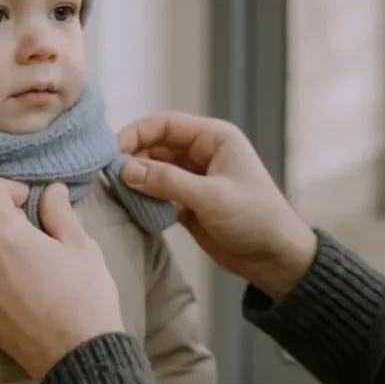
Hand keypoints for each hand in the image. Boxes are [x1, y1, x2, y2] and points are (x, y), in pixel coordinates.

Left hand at [0, 178, 125, 379]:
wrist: (78, 358)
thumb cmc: (85, 298)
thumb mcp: (81, 247)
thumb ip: (59, 212)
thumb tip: (50, 191)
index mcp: (2, 237)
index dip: (11, 187)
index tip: (34, 201)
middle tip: (33, 223)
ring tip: (29, 252)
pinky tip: (21, 278)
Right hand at [118, 112, 316, 298]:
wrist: (275, 259)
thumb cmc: (255, 219)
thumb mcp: (211, 197)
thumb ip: (167, 181)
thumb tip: (125, 169)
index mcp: (214, 138)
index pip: (166, 124)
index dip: (137, 133)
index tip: (112, 152)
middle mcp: (202, 153)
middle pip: (156, 145)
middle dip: (132, 157)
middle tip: (109, 176)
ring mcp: (193, 178)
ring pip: (154, 169)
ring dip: (136, 178)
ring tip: (115, 191)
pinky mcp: (187, 202)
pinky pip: (158, 192)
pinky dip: (143, 196)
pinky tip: (129, 204)